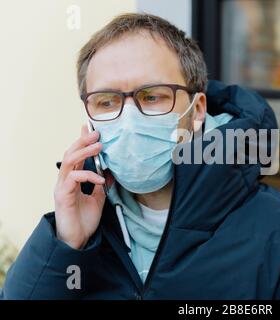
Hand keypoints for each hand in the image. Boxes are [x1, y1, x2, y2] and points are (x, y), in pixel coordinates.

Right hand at [53, 124, 111, 248]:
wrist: (78, 241)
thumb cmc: (85, 221)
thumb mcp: (98, 199)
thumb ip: (101, 185)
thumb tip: (110, 172)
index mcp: (72, 180)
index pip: (76, 155)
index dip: (81, 141)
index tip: (89, 128)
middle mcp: (65, 181)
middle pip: (70, 154)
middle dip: (83, 141)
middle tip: (96, 133)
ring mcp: (62, 187)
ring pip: (69, 161)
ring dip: (84, 152)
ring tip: (99, 146)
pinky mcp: (62, 196)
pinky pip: (74, 178)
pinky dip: (88, 175)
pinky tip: (100, 179)